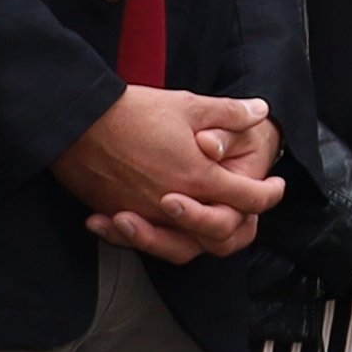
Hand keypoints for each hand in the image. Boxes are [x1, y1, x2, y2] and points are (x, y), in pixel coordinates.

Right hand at [56, 87, 284, 262]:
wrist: (75, 119)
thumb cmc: (132, 111)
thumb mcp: (187, 104)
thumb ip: (228, 113)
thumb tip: (260, 110)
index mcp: (198, 177)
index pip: (248, 199)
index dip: (269, 195)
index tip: (276, 187)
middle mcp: (173, 204)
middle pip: (220, 232)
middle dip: (240, 221)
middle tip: (248, 208)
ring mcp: (145, 215)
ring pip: (182, 247)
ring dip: (200, 238)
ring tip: (208, 223)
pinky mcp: (118, 215)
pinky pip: (144, 241)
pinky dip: (157, 239)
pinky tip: (165, 226)